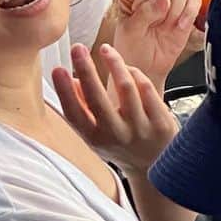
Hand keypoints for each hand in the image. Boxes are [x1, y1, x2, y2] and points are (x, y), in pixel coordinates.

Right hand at [52, 43, 178, 171]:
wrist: (155, 171)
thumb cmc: (120, 146)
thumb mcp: (94, 133)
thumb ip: (80, 107)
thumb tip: (70, 79)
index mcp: (95, 138)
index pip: (74, 113)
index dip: (64, 91)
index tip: (57, 69)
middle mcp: (117, 135)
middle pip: (98, 97)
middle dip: (85, 69)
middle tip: (77, 48)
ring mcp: (141, 130)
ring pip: (126, 87)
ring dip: (113, 63)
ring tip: (107, 50)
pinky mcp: (162, 123)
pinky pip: (146, 89)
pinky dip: (135, 73)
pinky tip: (128, 68)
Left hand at [111, 0, 200, 89]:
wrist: (145, 65)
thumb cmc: (131, 46)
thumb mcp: (130, 29)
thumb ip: (144, 13)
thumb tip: (164, 0)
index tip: (138, 12)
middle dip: (160, 6)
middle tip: (153, 22)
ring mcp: (169, 0)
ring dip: (174, 9)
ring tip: (165, 25)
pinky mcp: (184, 12)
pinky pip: (194, 0)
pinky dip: (189, 13)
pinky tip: (179, 26)